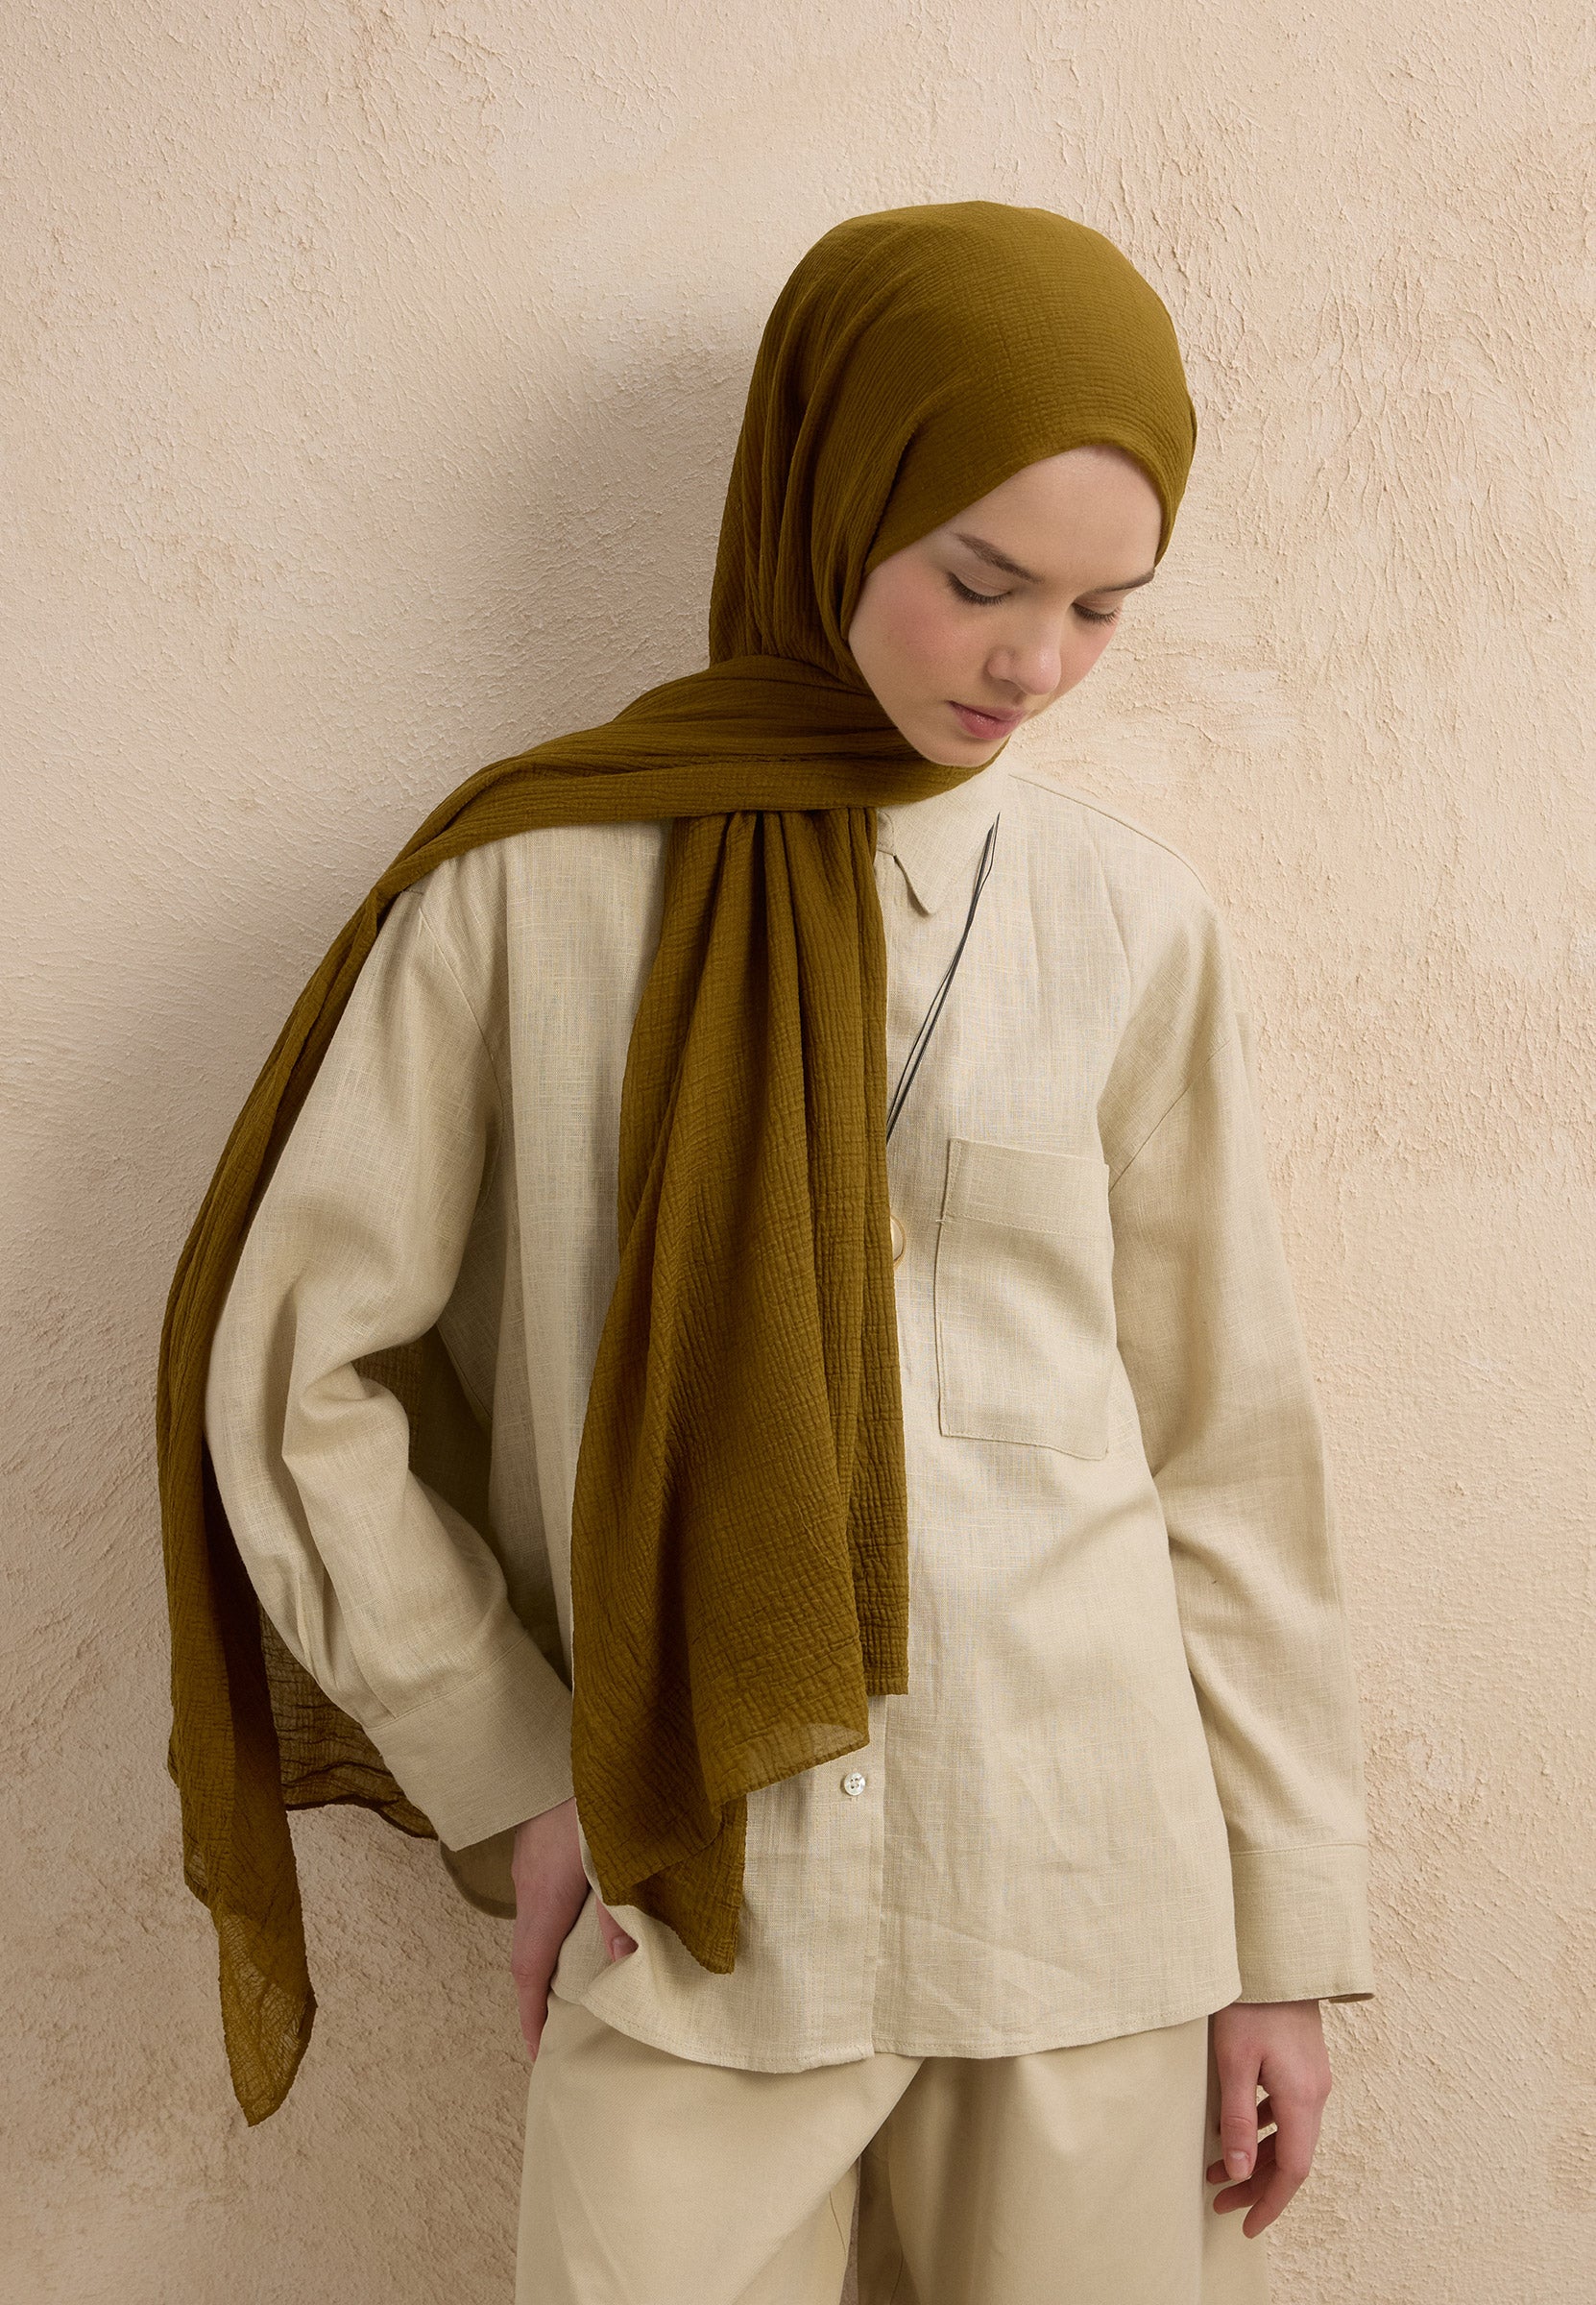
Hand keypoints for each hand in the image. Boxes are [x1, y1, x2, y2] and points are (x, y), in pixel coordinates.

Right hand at [509, 1794, 636, 2058]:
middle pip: (528, 1952)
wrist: (592, 1745)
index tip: (538, 2051)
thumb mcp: (617, 1856)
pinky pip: (540, 1897)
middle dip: (539, 1994)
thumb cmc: (603, 1799)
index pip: (530, 1971)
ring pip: (535, 1922)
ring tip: (573, 1982)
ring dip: (548, 1955)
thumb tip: (623, 1957)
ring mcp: (529, 1862)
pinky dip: (554, 1923)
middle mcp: (529, 1884)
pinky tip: (578, 1921)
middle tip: (558, 2026)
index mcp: (546, 1896)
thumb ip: (620, 1908)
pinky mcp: (536, 1843)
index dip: (533, 2015)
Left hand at [1206, 1999, 1331, 2237]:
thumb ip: (1238, 2118)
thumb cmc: (1250, 2002)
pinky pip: (1288, 2112)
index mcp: (1302, 2097)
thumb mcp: (1234, 2061)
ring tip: (1216, 2170)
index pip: (1293, 2170)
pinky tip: (1237, 2128)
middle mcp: (1316, 2093)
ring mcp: (1313, 2077)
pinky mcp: (1304, 2063)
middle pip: (1292, 2157)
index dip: (1270, 2203)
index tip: (1247, 2227)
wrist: (1277, 1956)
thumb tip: (1239, 2171)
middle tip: (1220, 2201)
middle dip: (1257, 2186)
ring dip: (1257, 2158)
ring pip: (1290, 2135)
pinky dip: (1264, 2130)